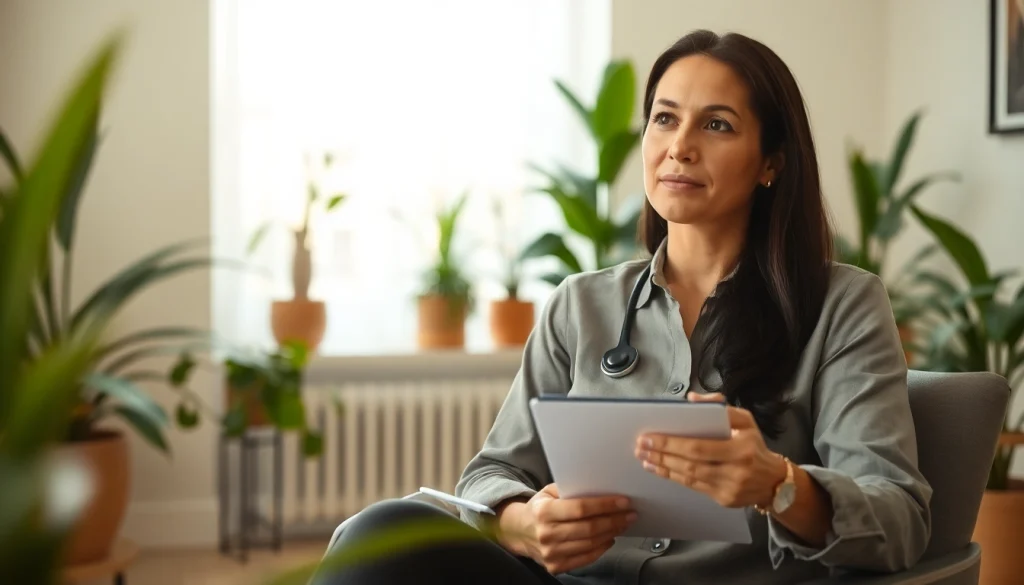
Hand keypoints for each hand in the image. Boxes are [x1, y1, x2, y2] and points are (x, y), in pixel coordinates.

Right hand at [497, 484, 635, 574]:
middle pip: (589, 529)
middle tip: (630, 514)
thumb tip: (601, 487)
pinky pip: (586, 558)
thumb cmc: (539, 508)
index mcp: (544, 512)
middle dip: (614, 520)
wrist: (518, 532)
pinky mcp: (556, 566)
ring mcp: (551, 553)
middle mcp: (546, 534)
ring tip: (623, 524)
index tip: (623, 502)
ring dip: (611, 533)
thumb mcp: (548, 492)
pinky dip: (602, 548)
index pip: (580, 509)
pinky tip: (610, 538)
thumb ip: (570, 490)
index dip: (605, 506)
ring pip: (590, 544)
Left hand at [634, 392, 786, 508]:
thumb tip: (691, 398)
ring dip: (663, 467)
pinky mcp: (724, 500)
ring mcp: (730, 488)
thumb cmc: (754, 445)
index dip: (671, 443)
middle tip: (641, 446)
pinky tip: (659, 469)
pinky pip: (693, 488)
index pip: (699, 447)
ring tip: (645, 457)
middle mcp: (736, 470)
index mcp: (741, 447)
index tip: (650, 436)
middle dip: (662, 454)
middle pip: (690, 464)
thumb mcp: (745, 420)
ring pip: (689, 478)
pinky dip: (673, 477)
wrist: (773, 481)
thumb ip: (719, 405)